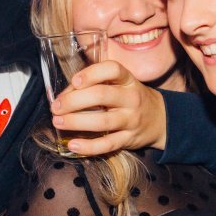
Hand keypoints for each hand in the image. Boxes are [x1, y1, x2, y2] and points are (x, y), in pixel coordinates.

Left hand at [49, 60, 166, 155]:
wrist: (159, 119)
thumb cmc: (129, 98)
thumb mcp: (120, 85)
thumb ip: (94, 86)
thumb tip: (64, 96)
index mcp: (128, 80)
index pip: (113, 69)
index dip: (92, 73)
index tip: (75, 81)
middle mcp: (131, 98)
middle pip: (102, 95)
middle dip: (74, 101)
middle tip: (56, 106)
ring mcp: (131, 120)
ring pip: (102, 121)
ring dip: (76, 122)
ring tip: (58, 122)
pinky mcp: (129, 140)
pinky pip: (107, 145)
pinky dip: (88, 146)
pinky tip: (72, 145)